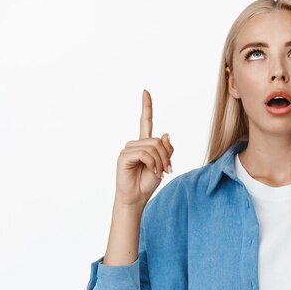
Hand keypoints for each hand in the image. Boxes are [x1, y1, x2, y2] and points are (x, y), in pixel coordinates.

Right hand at [114, 89, 173, 206]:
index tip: (145, 92)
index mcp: (144, 144)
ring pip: (152, 147)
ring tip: (158, 173)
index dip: (146, 107)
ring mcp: (128, 149)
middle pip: (157, 140)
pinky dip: (152, 164)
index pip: (145, 122)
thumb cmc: (148, 182)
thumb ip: (166, 149)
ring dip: (160, 162)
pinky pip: (144, 154)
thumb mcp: (164, 164)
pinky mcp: (124, 156)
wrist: (137, 198)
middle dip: (166, 156)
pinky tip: (152, 172)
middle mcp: (134, 144)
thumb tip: (166, 134)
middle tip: (166, 170)